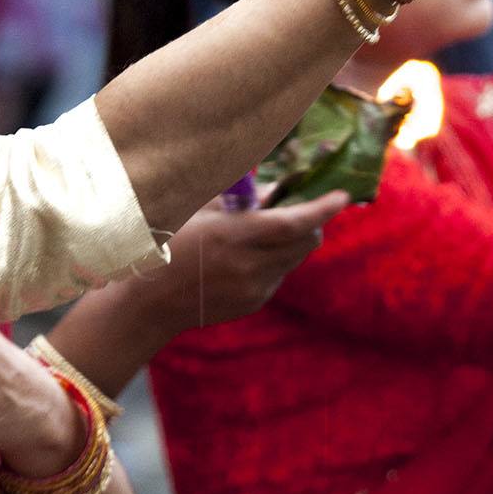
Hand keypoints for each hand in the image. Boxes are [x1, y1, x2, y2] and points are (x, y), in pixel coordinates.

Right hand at [148, 193, 348, 334]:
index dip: (321, 209)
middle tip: (294, 210)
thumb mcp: (199, 211)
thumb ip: (241, 199)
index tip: (342, 197)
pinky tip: (241, 260)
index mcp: (233, 236)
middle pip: (306, 242)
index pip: (291, 223)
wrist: (150, 301)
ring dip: (289, 243)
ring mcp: (254, 288)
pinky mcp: (253, 302)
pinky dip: (272, 262)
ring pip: (294, 259)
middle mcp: (249, 265)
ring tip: (257, 235)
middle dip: (309, 223)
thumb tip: (277, 191)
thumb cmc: (169, 243)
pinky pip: (278, 276)